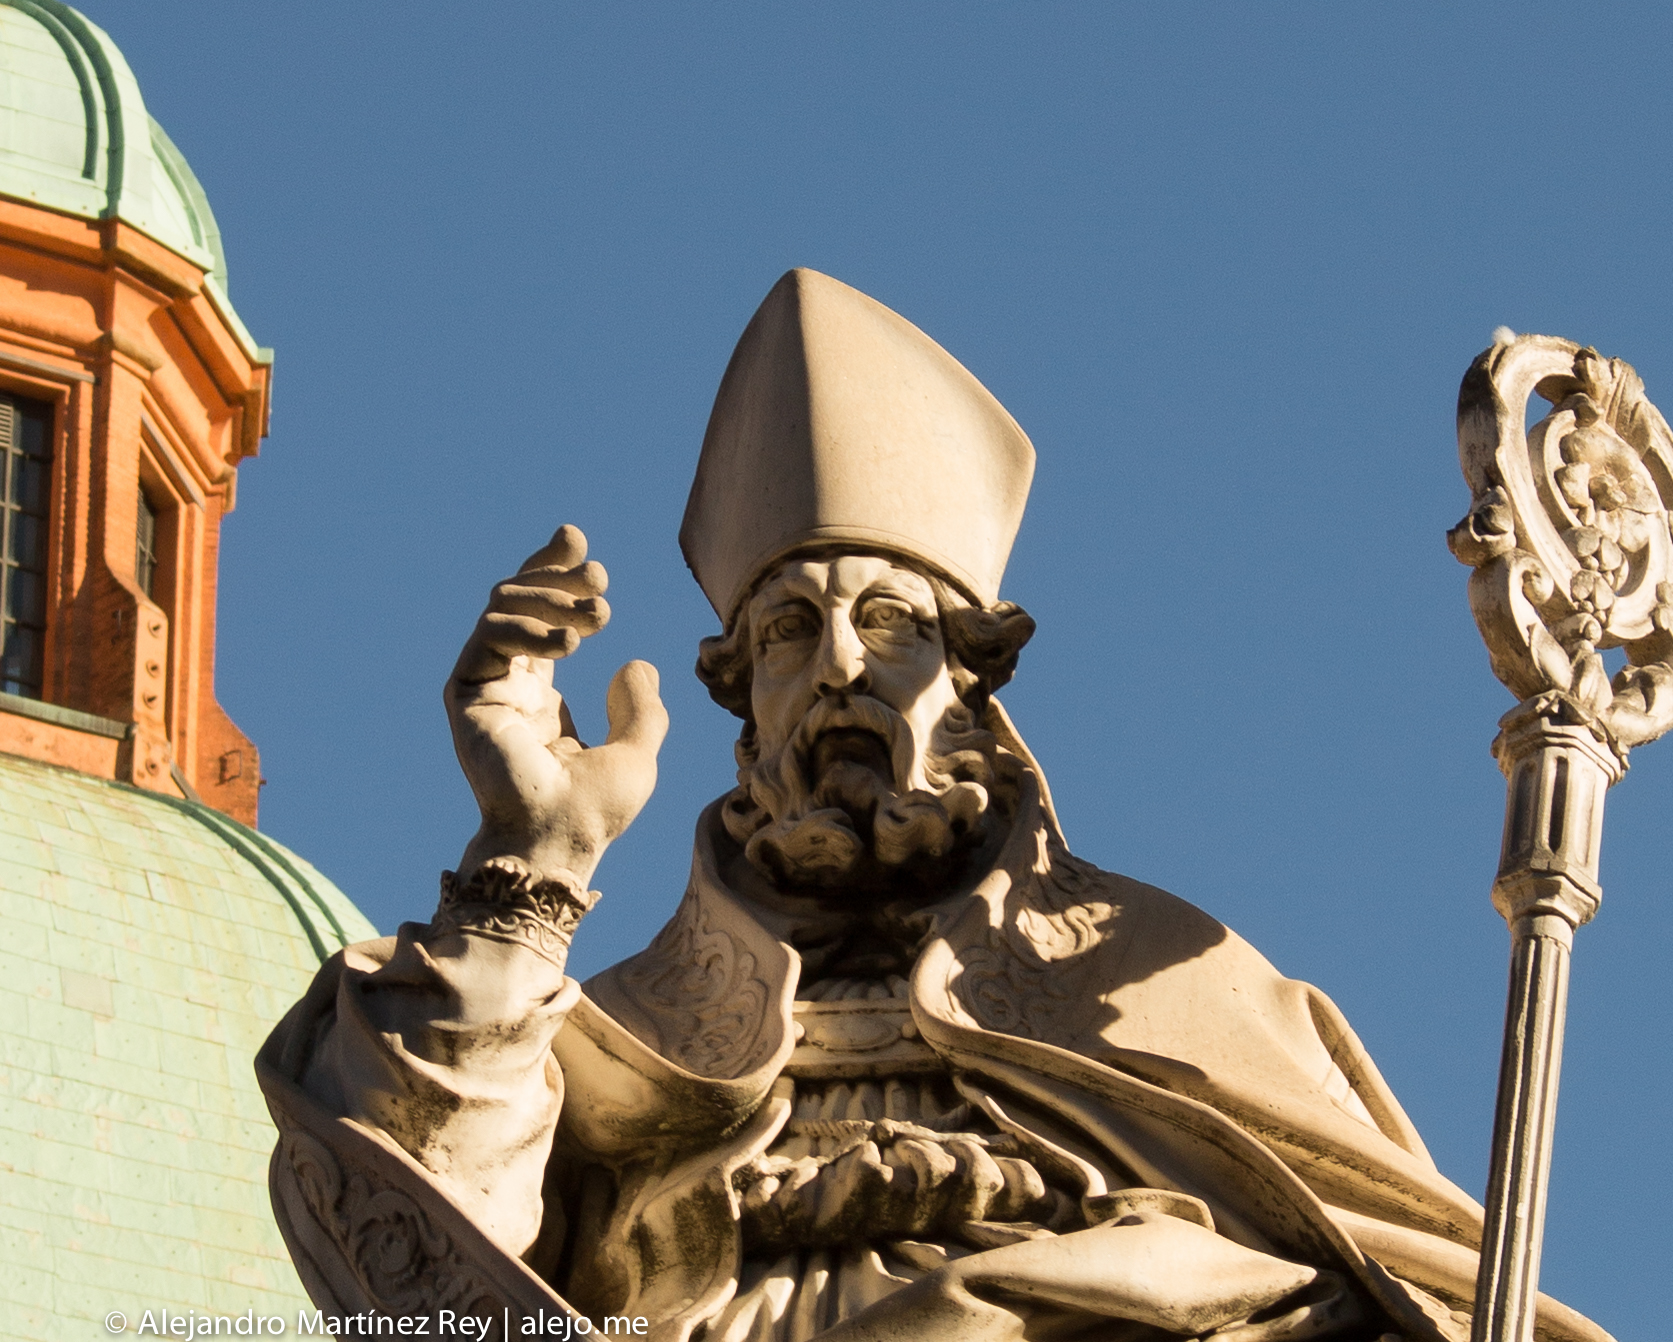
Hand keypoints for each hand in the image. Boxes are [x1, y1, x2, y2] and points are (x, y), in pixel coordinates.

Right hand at [445, 526, 667, 888]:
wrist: (558, 840)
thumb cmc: (594, 811)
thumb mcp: (636, 752)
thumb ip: (641, 709)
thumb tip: (635, 661)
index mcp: (537, 695)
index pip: (538, 618)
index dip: (553, 575)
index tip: (580, 545)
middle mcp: (505, 684)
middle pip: (514, 599)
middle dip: (556, 575)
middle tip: (600, 575)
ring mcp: (482, 687)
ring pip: (501, 607)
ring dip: (552, 597)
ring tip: (600, 615)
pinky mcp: (466, 694)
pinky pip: (489, 634)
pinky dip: (529, 625)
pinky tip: (570, 640)